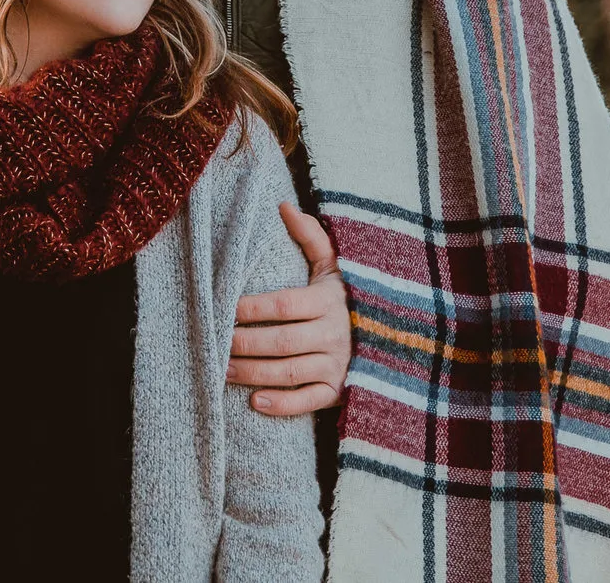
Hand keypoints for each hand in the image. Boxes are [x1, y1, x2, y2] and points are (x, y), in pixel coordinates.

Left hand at [227, 203, 349, 416]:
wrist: (396, 334)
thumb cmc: (352, 295)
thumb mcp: (336, 264)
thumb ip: (310, 235)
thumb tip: (282, 205)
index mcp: (329, 301)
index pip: (283, 305)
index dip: (251, 308)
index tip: (224, 307)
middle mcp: (334, 335)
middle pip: (280, 341)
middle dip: (243, 343)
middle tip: (213, 342)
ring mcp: (338, 366)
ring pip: (288, 373)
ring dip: (251, 373)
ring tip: (220, 370)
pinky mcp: (339, 392)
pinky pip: (308, 402)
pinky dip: (281, 405)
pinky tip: (255, 401)